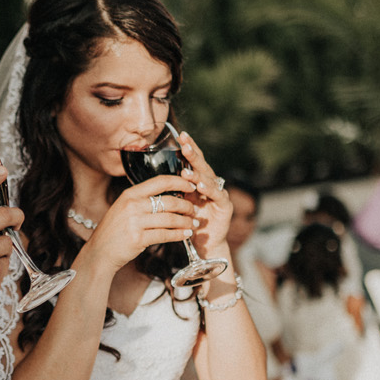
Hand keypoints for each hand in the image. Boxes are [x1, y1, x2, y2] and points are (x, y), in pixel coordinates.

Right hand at [82, 173, 196, 273]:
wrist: (99, 252)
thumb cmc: (114, 231)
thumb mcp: (124, 208)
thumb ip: (142, 200)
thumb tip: (169, 195)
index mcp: (130, 194)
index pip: (160, 181)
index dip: (180, 182)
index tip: (192, 186)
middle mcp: (132, 205)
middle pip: (169, 201)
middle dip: (187, 206)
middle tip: (195, 210)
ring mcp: (135, 222)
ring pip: (170, 219)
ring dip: (186, 222)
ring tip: (194, 224)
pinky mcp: (139, 239)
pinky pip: (166, 235)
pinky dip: (179, 235)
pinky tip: (185, 235)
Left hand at [177, 131, 232, 257]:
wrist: (203, 244)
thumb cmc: (188, 223)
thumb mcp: (178, 202)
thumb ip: (172, 188)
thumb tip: (153, 175)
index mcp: (199, 181)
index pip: (193, 161)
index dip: (188, 148)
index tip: (180, 135)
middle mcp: (210, 184)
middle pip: (202, 165)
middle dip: (193, 154)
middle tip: (185, 143)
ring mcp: (219, 194)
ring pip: (209, 179)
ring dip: (197, 173)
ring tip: (186, 170)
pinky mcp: (226, 206)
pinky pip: (217, 195)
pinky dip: (209, 189)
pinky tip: (201, 185)